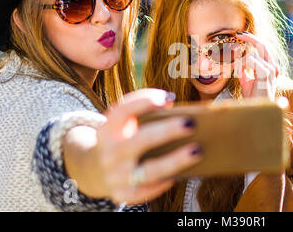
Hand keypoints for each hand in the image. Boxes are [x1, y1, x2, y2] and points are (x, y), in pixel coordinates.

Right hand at [94, 89, 201, 204]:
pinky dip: (164, 183)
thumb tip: (182, 115)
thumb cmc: (123, 139)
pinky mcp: (121, 194)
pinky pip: (147, 191)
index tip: (167, 98)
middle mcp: (109, 152)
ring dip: (175, 160)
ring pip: (149, 170)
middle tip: (191, 123)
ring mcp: (114, 176)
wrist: (95, 169)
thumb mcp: (124, 125)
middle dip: (167, 131)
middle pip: (140, 140)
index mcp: (107, 129)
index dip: (143, 102)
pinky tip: (181, 174)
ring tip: (197, 150)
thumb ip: (145, 116)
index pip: (121, 112)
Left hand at [234, 32, 278, 100]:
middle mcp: (273, 67)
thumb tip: (237, 62)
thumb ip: (244, 70)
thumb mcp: (246, 81)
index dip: (253, 39)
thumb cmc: (253, 97)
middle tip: (238, 35)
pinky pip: (250, 60)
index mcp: (270, 67)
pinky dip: (241, 65)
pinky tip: (237, 74)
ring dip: (239, 62)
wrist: (258, 110)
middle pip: (262, 45)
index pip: (263, 48)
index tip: (241, 35)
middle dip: (250, 38)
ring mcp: (271, 70)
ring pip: (252, 54)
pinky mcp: (266, 73)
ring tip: (235, 72)